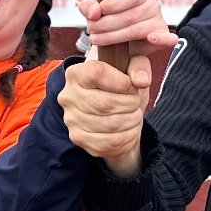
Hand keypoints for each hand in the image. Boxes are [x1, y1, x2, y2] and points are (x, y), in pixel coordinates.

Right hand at [59, 54, 150, 175]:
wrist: (113, 109)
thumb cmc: (120, 86)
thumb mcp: (132, 68)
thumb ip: (139, 67)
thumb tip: (142, 81)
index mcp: (77, 73)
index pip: (97, 73)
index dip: (122, 82)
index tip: (132, 85)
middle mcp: (69, 96)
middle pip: (105, 103)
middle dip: (130, 104)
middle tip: (135, 102)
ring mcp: (71, 119)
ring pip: (110, 125)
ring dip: (131, 120)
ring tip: (133, 114)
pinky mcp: (78, 138)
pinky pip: (109, 142)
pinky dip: (127, 136)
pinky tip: (128, 128)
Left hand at [73, 0, 178, 58]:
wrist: (119, 45)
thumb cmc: (108, 22)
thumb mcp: (95, 11)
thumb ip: (89, 6)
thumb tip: (95, 12)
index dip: (115, 3)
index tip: (99, 11)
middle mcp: (152, 5)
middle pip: (131, 15)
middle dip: (106, 24)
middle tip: (91, 29)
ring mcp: (159, 21)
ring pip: (137, 30)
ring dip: (114, 37)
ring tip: (97, 39)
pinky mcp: (163, 38)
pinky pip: (167, 39)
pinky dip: (162, 39)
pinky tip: (151, 39)